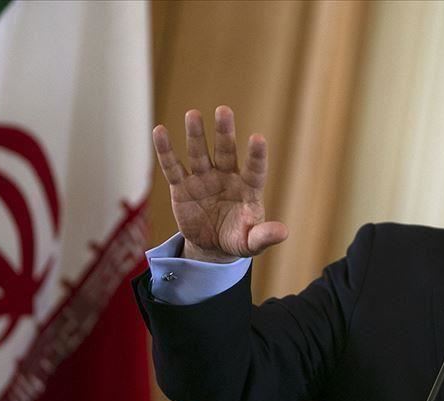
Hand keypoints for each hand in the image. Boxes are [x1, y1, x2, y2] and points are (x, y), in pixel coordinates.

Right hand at [153, 106, 287, 261]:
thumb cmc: (237, 239)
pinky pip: (173, 167)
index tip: (258, 139)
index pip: (255, 170)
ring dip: (196, 135)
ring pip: (199, 153)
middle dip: (224, 132)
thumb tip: (284, 232)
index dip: (256, 156)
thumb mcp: (252, 242)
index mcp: (248, 189)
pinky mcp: (182, 188)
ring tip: (193, 114)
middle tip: (224, 110)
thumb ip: (264, 235)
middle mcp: (226, 177)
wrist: (212, 246)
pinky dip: (166, 151)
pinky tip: (160, 131)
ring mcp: (204, 179)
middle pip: (226, 151)